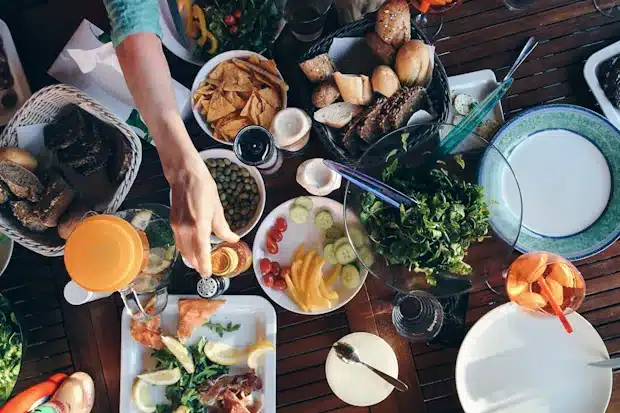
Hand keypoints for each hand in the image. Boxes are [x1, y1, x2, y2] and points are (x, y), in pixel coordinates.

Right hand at [168, 153, 238, 275]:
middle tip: (205, 270)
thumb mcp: (217, 208)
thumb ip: (223, 227)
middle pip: (190, 254)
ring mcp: (176, 226)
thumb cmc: (203, 188)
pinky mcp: (172, 222)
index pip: (201, 251)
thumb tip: (232, 239)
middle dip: (197, 264)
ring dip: (190, 257)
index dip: (204, 265)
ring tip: (199, 262)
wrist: (184, 175)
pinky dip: (185, 247)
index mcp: (199, 225)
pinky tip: (192, 247)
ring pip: (182, 249)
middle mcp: (185, 228)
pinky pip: (179, 240)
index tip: (207, 274)